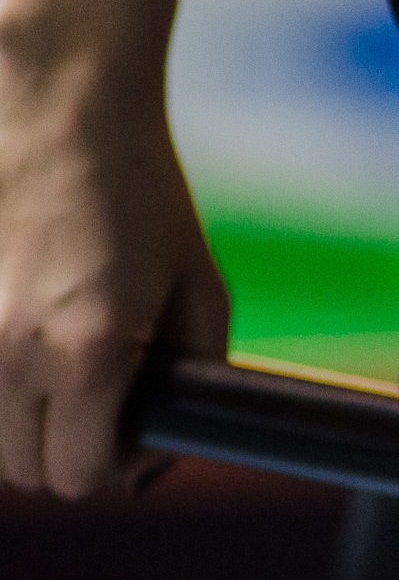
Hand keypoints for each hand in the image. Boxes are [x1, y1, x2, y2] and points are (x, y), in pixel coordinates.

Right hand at [0, 0, 224, 495]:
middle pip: (26, 470)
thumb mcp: (199, 288)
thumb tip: (156, 453)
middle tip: (96, 401)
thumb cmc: (137, 191)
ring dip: (21, 420)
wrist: (57, 104)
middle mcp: (10, 353)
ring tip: (54, 368)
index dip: (118, 463)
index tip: (131, 429)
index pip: (83, 475)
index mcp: (89, 353)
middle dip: (68, 447)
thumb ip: (192, 376)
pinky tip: (17, 337)